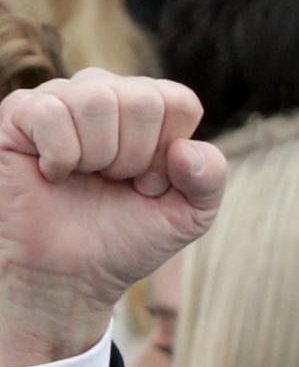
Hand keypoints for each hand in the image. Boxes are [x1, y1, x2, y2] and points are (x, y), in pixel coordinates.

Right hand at [0, 70, 224, 366]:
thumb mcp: (190, 214)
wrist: (72, 272)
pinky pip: (49, 112)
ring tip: (85, 177)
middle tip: (114, 183)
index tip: (150, 184)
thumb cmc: (128, 236)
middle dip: (134, 158)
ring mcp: (60, 99)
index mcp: (150, 109)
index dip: (168, 154)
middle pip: (141, 100)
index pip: (177, 101)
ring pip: (96, 100)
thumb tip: (185, 149)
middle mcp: (106, 93)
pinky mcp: (18, 113)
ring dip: (97, 156)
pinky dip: (60, 155)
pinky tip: (53, 173)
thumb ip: (211, 178)